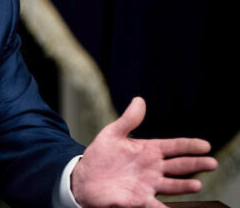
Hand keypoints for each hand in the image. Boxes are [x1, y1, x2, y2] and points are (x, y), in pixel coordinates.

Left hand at [71, 97, 216, 207]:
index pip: (174, 147)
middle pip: (179, 166)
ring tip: (196, 184)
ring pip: (172, 185)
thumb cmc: (100, 156)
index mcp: (148, 151)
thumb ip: (128, 120)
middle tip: (211, 163)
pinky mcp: (139, 200)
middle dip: (195, 164)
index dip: (189, 146)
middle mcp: (153, 169)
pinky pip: (156, 206)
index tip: (205, 145)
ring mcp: (148, 185)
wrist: (85, 178)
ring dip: (184, 186)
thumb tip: (139, 100)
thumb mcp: (112, 134)